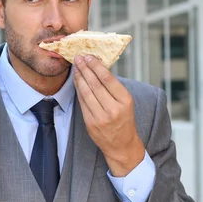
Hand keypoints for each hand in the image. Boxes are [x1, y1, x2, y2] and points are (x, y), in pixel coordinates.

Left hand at [72, 55, 144, 176]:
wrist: (122, 145)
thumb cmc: (124, 120)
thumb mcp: (126, 103)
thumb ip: (113, 88)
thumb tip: (98, 68)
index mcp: (125, 100)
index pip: (107, 79)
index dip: (96, 66)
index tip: (89, 56)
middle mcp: (113, 108)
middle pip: (95, 84)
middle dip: (85, 69)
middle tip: (79, 58)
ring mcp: (100, 117)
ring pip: (86, 92)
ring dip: (79, 78)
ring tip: (76, 67)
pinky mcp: (90, 123)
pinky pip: (82, 103)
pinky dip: (78, 90)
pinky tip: (76, 81)